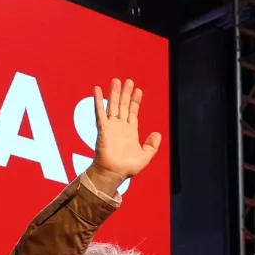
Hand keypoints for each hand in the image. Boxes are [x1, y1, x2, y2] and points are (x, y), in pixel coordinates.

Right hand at [86, 78, 161, 193]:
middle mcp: (120, 127)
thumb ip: (152, 146)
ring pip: (113, 106)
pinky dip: (98, 100)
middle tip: (128, 81)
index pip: (132, 113)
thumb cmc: (127, 168)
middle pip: (123, 106)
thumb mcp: (145, 157)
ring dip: (114, 93)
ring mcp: (111, 126)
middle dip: (125, 93)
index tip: (138, 90)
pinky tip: (97, 89)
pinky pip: (100, 112)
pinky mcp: (103, 128)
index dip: (135, 102)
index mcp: (130, 132)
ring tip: (116, 80)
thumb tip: (157, 134)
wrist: (114, 173)